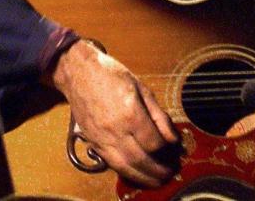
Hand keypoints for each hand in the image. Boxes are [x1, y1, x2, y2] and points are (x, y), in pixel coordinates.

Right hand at [50, 40, 180, 185]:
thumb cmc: (111, 75)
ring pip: (124, 167)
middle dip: (158, 170)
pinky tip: (137, 173)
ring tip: (157, 180)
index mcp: (130, 113)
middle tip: (170, 173)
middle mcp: (115, 129)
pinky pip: (111, 163)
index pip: (154, 143)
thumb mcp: (142, 89)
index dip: (166, 150)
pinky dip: (126, 172)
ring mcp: (101, 138)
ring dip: (143, 177)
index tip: (175, 151)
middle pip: (140, 160)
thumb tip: (172, 137)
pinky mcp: (93, 143)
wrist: (79, 74)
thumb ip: (158, 115)